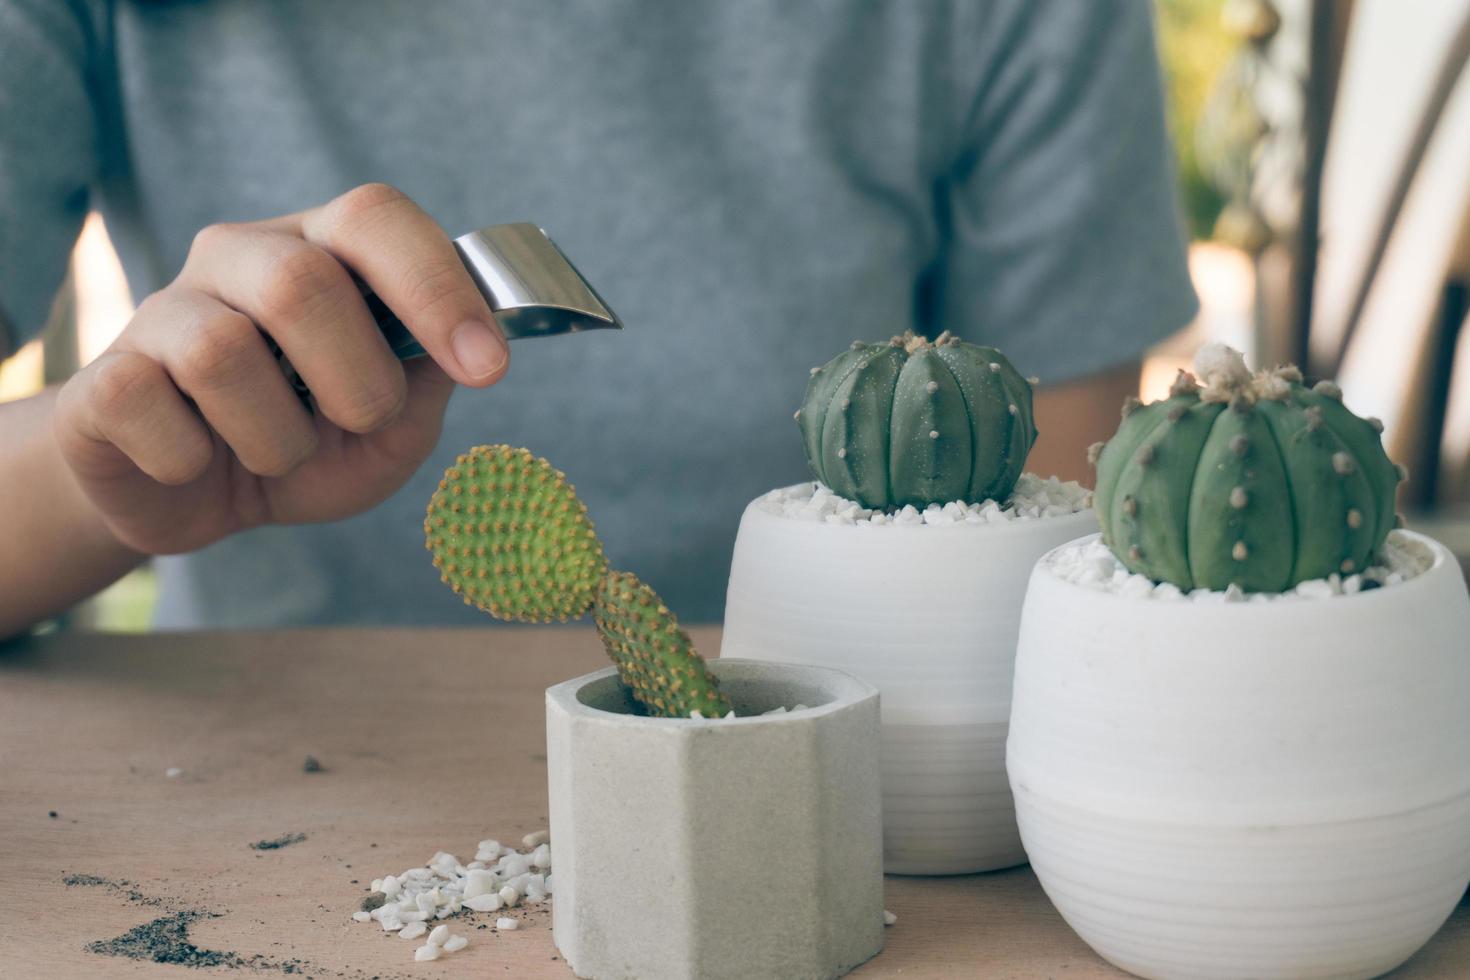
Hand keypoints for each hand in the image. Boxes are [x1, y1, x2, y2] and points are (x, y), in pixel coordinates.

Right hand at [53, 183, 509, 554]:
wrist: (188, 500)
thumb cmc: (304, 444)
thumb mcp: (390, 432)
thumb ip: (426, 385)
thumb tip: (459, 348)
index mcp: (320, 250)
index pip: (374, 216)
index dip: (438, 287)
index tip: (489, 368)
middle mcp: (237, 258)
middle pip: (302, 281)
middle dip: (358, 380)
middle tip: (361, 423)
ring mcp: (161, 311)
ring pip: (223, 353)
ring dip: (277, 437)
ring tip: (273, 451)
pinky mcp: (100, 378)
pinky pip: (148, 406)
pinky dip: (192, 459)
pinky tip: (194, 461)